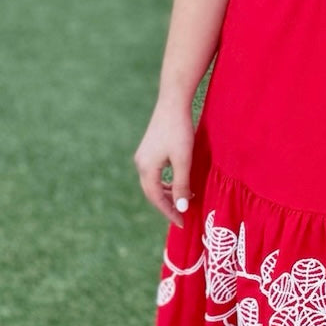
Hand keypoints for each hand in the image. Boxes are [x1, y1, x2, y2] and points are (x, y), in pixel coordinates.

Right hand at [133, 99, 193, 228]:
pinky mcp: (148, 149)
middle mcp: (140, 164)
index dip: (169, 212)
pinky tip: (179, 182)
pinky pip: (155, 173)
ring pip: (153, 183)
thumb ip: (182, 184)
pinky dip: (166, 182)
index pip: (156, 198)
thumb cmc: (179, 131)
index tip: (181, 223)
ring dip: (167, 193)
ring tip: (184, 200)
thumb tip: (181, 207)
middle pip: (152, 192)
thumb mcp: (183, 160)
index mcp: (146, 169)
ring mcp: (143, 156)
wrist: (172, 103)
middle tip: (182, 216)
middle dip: (167, 205)